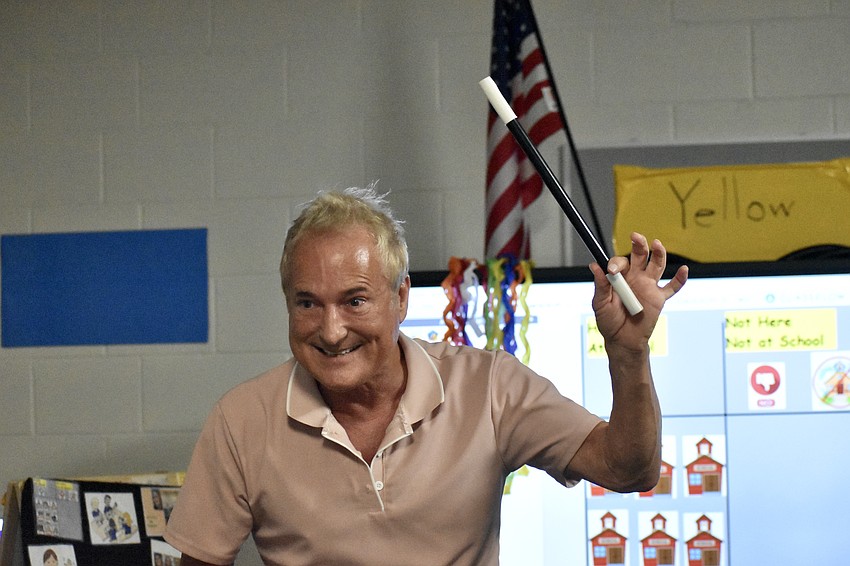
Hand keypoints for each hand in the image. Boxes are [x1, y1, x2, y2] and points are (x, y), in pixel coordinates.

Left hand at [589, 232, 687, 352]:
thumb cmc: (609, 321)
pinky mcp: (659, 298)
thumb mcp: (600, 303)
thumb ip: (601, 285)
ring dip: (658, 253)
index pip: (620, 262)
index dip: (617, 263)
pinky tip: (683, 270)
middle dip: (639, 244)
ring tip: (657, 244)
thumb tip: (594, 265)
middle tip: (635, 236)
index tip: (613, 271)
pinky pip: (672, 287)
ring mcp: (648, 286)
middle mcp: (635, 277)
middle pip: (640, 255)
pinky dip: (680, 279)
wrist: (622, 340)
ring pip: (657, 265)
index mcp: (619, 277)